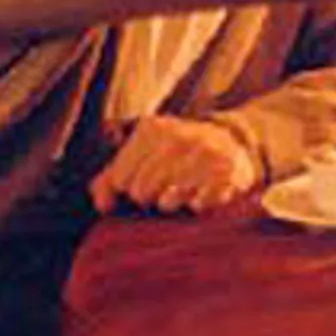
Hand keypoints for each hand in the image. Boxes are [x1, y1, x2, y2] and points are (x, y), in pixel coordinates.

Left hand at [90, 115, 258, 214]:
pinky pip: (197, 206)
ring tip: (183, 188)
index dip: (129, 186)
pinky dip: (198, 204)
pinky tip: (203, 190)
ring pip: (167, 202)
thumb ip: (113, 176)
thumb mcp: (142, 151)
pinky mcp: (226, 175)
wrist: (232, 141)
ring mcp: (204, 156)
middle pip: (141, 192)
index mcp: (153, 129)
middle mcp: (178, 139)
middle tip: (165, 185)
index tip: (143, 179)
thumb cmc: (176, 152)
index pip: (121, 179)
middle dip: (150, 195)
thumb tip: (102, 205)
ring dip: (173, 201)